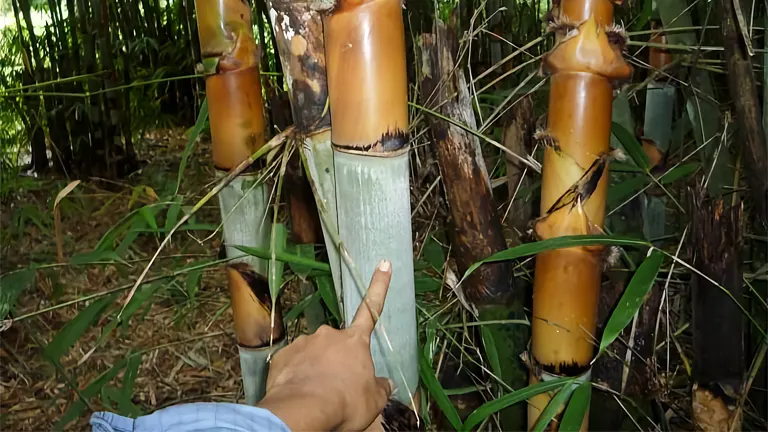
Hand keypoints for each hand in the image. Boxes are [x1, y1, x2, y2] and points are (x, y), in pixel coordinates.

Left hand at [258, 260, 394, 430]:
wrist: (303, 410)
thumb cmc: (345, 404)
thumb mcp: (374, 401)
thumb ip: (381, 388)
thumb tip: (386, 383)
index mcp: (355, 341)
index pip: (371, 310)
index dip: (379, 286)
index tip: (383, 263)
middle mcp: (329, 335)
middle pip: (337, 344)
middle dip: (337, 360)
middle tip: (338, 386)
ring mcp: (304, 343)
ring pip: (313, 354)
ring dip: (316, 369)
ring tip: (318, 393)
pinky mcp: (282, 355)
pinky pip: (293, 364)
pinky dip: (296, 376)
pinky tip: (299, 392)